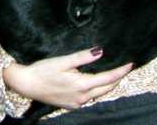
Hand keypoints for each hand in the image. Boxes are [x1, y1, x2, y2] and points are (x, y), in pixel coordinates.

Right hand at [2, 47, 132, 109]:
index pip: (107, 78)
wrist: (26, 84)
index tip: (130, 64)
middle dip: (117, 79)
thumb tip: (100, 51)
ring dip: (107, 85)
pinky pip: (89, 98)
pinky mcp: (71, 104)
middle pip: (106, 89)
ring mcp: (76, 103)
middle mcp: (81, 97)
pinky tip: (96, 83)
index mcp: (81, 85)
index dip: (120, 71)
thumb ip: (82, 57)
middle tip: (125, 68)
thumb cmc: (42, 70)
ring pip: (98, 94)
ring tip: (114, 74)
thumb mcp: (62, 61)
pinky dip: (96, 90)